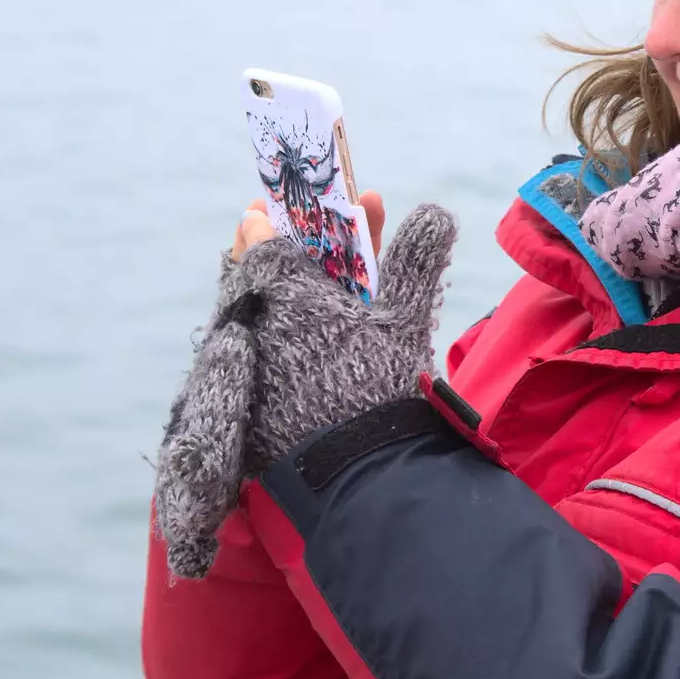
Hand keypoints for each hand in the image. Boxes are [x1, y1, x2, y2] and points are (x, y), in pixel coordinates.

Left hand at [155, 199, 456, 579]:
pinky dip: (258, 341)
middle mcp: (254, 325)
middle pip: (245, 277)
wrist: (358, 468)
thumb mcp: (403, 317)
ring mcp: (245, 367)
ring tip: (277, 289)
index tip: (264, 210)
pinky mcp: (242, 405)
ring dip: (258, 297)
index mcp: (286, 294)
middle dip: (258, 254)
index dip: (267, 223)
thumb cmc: (381, 382)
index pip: (263, 243)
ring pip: (242, 317)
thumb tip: (437, 212)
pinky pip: (242, 359)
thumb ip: (414, 261)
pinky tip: (276, 342)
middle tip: (267, 238)